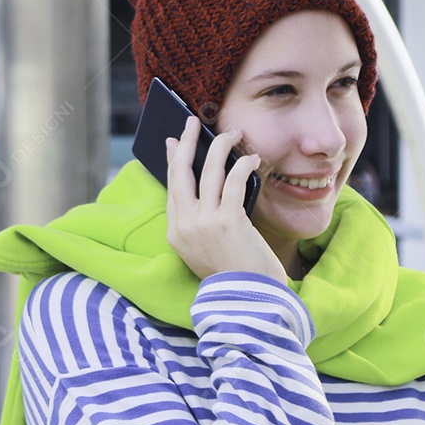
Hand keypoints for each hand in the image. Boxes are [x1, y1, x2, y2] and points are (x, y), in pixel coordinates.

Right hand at [165, 116, 285, 282]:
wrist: (250, 301)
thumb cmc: (237, 275)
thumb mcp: (208, 251)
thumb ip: (202, 224)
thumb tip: (209, 190)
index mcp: (176, 234)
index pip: (172, 189)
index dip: (173, 162)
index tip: (175, 143)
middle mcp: (185, 226)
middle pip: (180, 173)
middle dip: (186, 143)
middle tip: (192, 122)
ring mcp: (204, 224)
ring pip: (208, 171)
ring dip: (221, 146)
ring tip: (233, 133)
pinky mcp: (228, 221)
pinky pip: (234, 181)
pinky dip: (243, 165)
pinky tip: (252, 159)